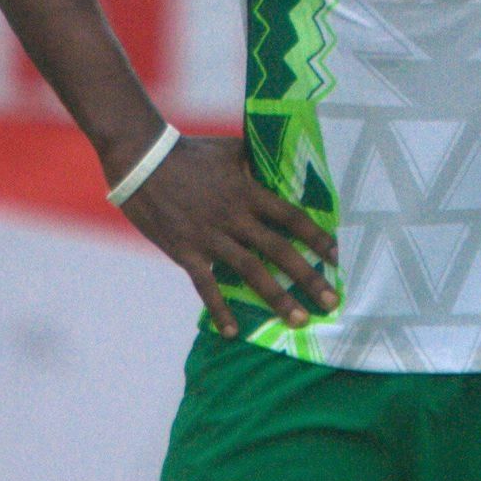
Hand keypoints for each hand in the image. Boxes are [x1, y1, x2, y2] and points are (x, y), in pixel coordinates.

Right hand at [119, 135, 337, 337]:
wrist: (143, 161)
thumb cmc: (190, 152)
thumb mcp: (230, 149)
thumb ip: (257, 161)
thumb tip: (282, 163)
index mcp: (248, 192)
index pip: (291, 217)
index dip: (316, 237)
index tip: (336, 256)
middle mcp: (235, 218)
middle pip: (279, 251)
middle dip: (308, 278)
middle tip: (331, 301)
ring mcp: (210, 237)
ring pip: (251, 272)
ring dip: (277, 298)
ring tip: (298, 320)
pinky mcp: (186, 252)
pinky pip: (207, 286)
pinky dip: (220, 309)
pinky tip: (233, 331)